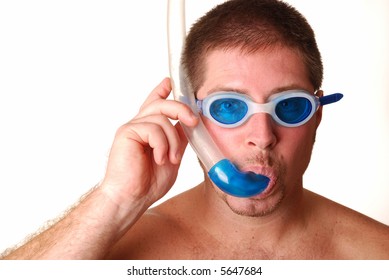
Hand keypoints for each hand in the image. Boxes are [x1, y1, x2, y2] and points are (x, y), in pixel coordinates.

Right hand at [99, 78, 197, 208]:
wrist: (131, 198)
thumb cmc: (148, 183)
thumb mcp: (171, 157)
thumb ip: (178, 140)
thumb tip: (190, 126)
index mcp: (148, 130)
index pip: (154, 104)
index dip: (161, 91)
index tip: (169, 82)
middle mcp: (139, 125)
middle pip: (162, 104)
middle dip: (181, 109)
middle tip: (194, 122)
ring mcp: (132, 127)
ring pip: (162, 118)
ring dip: (172, 141)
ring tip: (169, 159)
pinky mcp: (127, 132)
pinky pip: (153, 129)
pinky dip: (162, 145)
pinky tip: (158, 159)